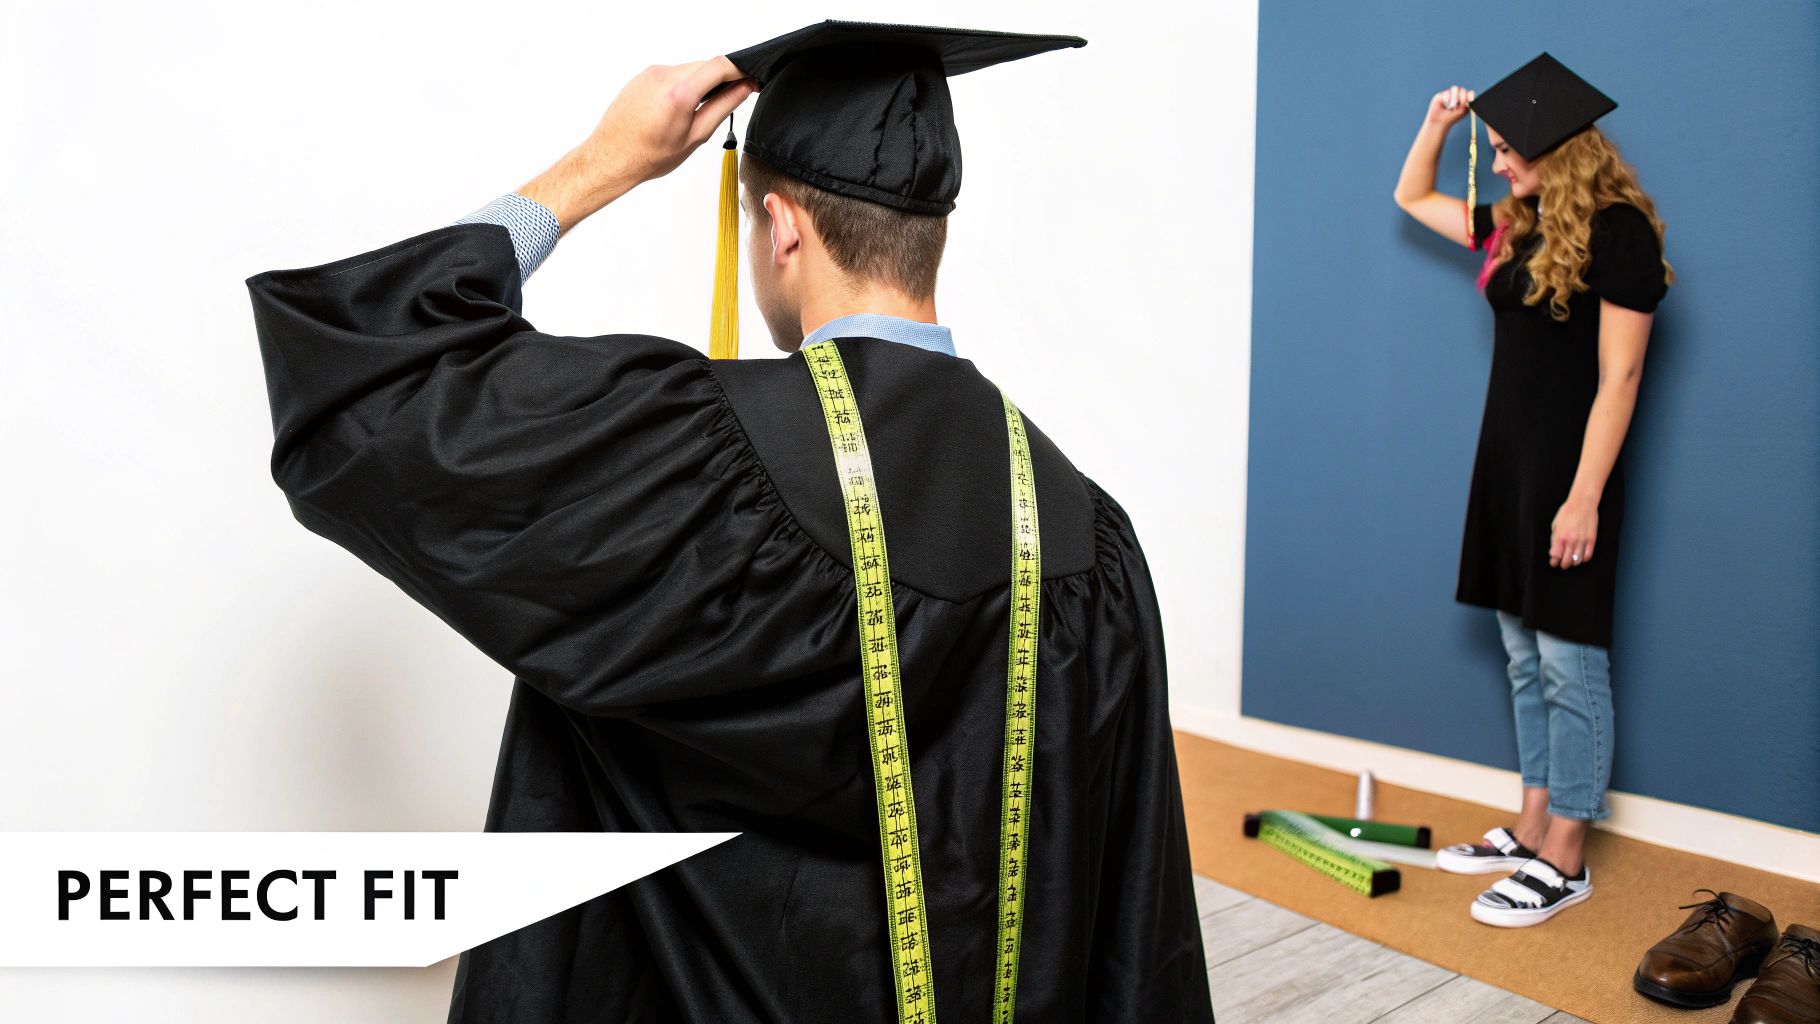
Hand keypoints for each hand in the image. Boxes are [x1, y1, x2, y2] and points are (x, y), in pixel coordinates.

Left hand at [519, 57, 756, 228]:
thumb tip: (744, 88)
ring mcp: (651, 72)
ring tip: (699, 111)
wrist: (611, 157)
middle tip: (730, 100)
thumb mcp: (695, 136)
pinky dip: (685, 85)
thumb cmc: (648, 155)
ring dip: (703, 82)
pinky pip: (673, 73)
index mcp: (679, 93)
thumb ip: (722, 107)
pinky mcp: (643, 75)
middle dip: (722, 79)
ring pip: (690, 68)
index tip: (751, 82)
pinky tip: (679, 108)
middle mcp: (663, 75)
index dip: (741, 72)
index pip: (720, 66)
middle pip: (706, 65)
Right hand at [1425, 86, 1475, 127]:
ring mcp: (1449, 94)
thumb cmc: (1452, 118)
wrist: (1439, 122)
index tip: (1471, 100)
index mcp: (1464, 99)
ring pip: (1455, 88)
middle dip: (1463, 96)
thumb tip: (1467, 97)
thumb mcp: (1462, 111)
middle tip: (1461, 103)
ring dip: (1455, 97)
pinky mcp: (1441, 94)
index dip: (1471, 95)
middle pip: (1462, 90)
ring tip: (1452, 106)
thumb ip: (1465, 103)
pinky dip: (1447, 100)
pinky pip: (1446, 93)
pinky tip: (1445, 106)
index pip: (1469, 93)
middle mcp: (1457, 95)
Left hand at [1549, 497, 1597, 569]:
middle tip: (1562, 564)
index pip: (1556, 556)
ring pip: (1578, 560)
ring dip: (1573, 563)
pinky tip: (1581, 556)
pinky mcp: (1592, 539)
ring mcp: (1582, 541)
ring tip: (1571, 561)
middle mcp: (1571, 541)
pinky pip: (1588, 555)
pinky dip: (1584, 559)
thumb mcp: (1555, 525)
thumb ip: (1554, 540)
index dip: (1554, 562)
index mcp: (1560, 537)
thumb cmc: (1567, 513)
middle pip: (1567, 561)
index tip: (1554, 563)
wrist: (1582, 503)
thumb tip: (1553, 552)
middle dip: (1563, 565)